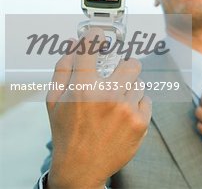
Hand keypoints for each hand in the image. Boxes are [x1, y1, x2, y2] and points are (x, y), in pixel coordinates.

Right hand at [46, 28, 151, 188]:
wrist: (82, 167)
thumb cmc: (67, 131)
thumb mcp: (55, 101)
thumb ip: (63, 69)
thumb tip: (74, 43)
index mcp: (82, 88)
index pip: (90, 50)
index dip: (94, 37)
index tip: (98, 34)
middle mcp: (107, 95)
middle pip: (132, 63)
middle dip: (127, 66)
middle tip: (120, 74)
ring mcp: (126, 109)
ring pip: (140, 84)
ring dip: (130, 90)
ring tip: (117, 104)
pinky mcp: (140, 122)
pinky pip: (146, 100)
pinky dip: (137, 105)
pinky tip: (124, 116)